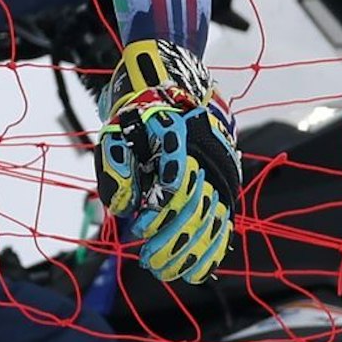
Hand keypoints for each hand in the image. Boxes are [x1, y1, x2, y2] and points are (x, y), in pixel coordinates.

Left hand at [94, 39, 239, 283]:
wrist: (171, 68)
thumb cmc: (138, 102)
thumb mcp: (116, 129)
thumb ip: (116, 169)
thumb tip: (124, 210)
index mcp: (179, 139)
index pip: (174, 188)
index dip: (157, 215)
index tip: (139, 229)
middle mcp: (204, 152)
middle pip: (196, 208)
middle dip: (174, 242)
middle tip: (153, 263)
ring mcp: (219, 162)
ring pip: (215, 214)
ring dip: (196, 248)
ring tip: (177, 272)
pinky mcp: (225, 170)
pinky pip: (225, 211)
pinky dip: (216, 239)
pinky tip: (205, 264)